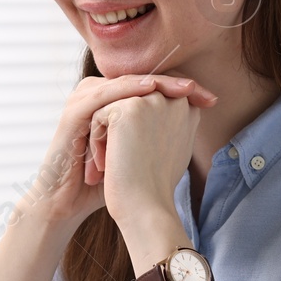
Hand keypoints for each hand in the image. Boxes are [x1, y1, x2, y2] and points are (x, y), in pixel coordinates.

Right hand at [18, 74, 215, 230]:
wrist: (70, 201)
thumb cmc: (104, 180)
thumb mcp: (138, 152)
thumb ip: (158, 131)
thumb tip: (194, 117)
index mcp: (111, 102)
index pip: (149, 86)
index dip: (180, 90)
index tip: (211, 100)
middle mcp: (96, 96)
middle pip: (139, 79)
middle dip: (173, 83)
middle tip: (200, 89)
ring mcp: (83, 101)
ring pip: (124, 82)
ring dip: (155, 82)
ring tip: (183, 87)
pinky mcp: (73, 112)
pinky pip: (103, 94)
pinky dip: (128, 89)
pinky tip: (150, 90)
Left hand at [88, 83, 211, 229]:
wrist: (145, 208)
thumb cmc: (154, 186)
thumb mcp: (169, 147)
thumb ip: (165, 123)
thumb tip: (150, 115)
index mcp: (187, 108)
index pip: (147, 106)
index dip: (134, 131)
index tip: (136, 162)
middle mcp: (174, 99)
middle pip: (128, 106)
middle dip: (118, 136)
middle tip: (122, 168)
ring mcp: (152, 100)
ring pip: (111, 111)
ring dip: (106, 140)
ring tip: (112, 168)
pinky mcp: (128, 107)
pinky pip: (98, 117)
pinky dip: (96, 144)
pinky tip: (106, 166)